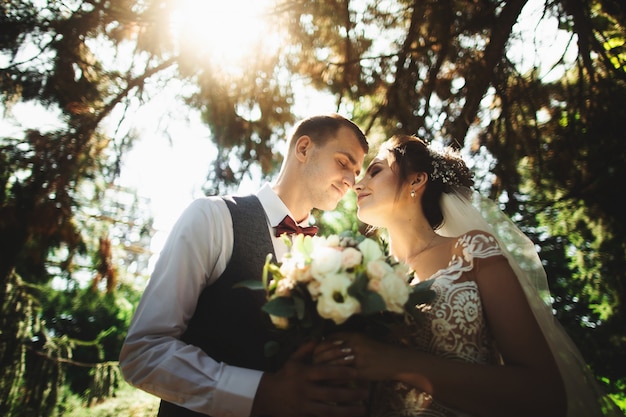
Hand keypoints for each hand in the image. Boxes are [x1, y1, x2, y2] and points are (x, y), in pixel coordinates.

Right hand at [252, 340, 368, 416]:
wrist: (265, 396)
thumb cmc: (283, 376)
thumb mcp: (292, 360)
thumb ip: (306, 349)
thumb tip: (319, 337)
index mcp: (304, 374)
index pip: (326, 372)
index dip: (342, 372)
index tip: (357, 372)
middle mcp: (305, 390)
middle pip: (332, 393)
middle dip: (351, 393)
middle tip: (367, 392)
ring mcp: (304, 405)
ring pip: (330, 410)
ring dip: (348, 411)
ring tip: (363, 409)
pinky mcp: (304, 416)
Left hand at [313, 333, 394, 380]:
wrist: (396, 360)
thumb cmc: (377, 350)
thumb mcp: (361, 339)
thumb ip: (345, 339)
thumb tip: (325, 341)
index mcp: (352, 336)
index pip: (328, 340)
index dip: (318, 348)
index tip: (313, 354)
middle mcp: (354, 345)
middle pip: (328, 352)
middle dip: (317, 360)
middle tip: (311, 366)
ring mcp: (357, 359)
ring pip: (333, 365)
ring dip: (323, 371)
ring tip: (317, 376)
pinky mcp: (361, 372)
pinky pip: (342, 376)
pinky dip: (333, 380)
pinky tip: (329, 383)